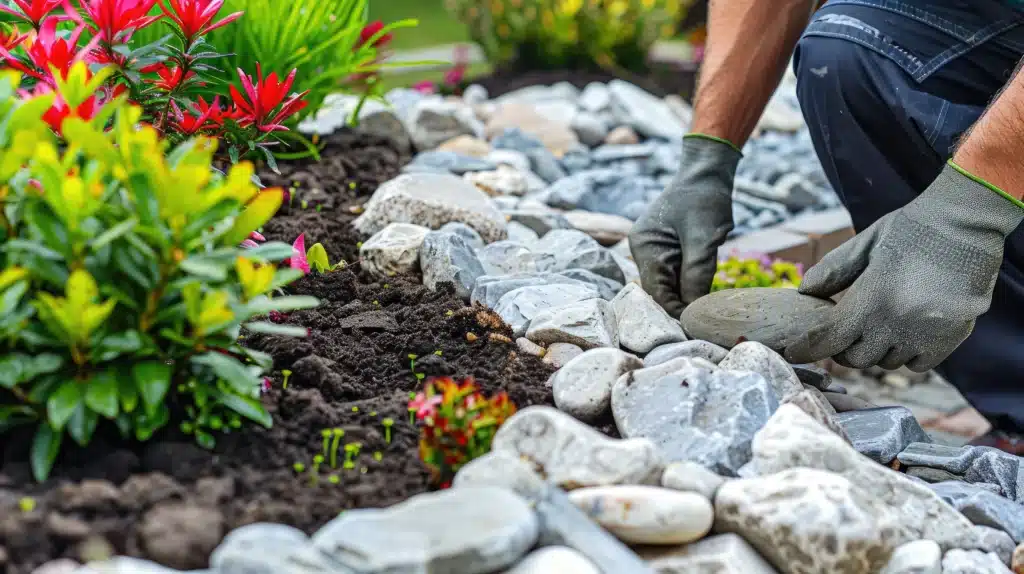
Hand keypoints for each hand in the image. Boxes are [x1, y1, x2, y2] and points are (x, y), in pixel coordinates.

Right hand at [629, 135, 741, 317]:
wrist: (707, 172)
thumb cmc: (705, 199)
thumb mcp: (704, 239)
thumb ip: (697, 273)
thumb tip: (693, 309)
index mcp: (645, 245)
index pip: (656, 290)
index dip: (675, 309)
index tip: (698, 324)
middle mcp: (642, 249)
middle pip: (660, 289)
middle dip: (681, 303)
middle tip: (706, 320)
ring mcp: (652, 248)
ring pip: (668, 283)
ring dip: (686, 292)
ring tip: (708, 305)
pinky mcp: (664, 247)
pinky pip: (674, 272)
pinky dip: (688, 281)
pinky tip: (703, 287)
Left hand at [785, 163, 1023, 370]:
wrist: (967, 223)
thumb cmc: (911, 230)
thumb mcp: (866, 244)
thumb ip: (833, 270)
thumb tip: (803, 292)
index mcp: (870, 298)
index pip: (828, 339)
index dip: (808, 347)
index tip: (798, 349)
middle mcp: (896, 323)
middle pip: (856, 359)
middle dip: (845, 347)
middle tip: (847, 331)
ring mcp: (926, 334)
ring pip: (887, 363)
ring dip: (878, 350)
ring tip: (882, 325)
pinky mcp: (952, 338)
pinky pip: (919, 364)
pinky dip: (908, 354)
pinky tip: (908, 332)